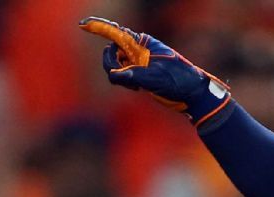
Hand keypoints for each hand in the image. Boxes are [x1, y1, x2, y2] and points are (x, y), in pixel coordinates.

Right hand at [78, 16, 231, 126]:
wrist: (191, 94)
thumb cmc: (178, 80)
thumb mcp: (156, 77)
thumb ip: (133, 75)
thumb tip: (114, 75)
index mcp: (142, 43)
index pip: (116, 33)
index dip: (98, 28)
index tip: (82, 25)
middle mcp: (138, 50)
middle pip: (110, 51)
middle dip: (110, 63)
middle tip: (122, 77)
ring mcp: (137, 62)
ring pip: (114, 66)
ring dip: (119, 76)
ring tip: (137, 85)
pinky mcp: (138, 75)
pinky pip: (121, 76)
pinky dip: (124, 82)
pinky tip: (139, 88)